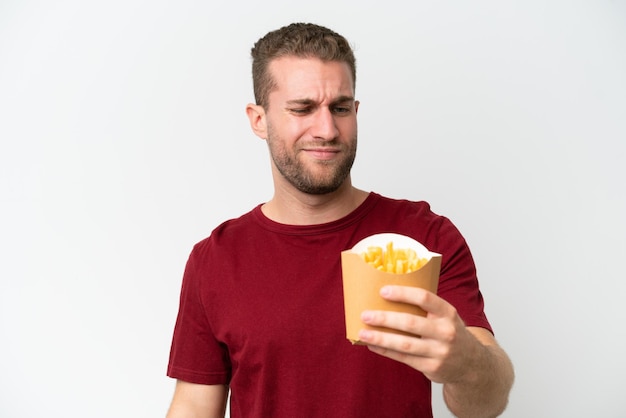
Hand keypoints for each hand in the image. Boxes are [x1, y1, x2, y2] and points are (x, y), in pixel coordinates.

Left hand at [357, 285, 486, 383]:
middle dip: (385, 319)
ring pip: (405, 344)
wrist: (472, 364)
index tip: (383, 291)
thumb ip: (426, 307)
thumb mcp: (446, 316)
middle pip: (410, 323)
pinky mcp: (432, 368)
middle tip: (366, 315)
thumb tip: (388, 294)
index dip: (403, 294)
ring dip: (381, 338)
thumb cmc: (450, 332)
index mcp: (448, 313)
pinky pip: (404, 358)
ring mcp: (439, 352)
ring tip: (363, 333)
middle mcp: (446, 332)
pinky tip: (373, 345)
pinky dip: (386, 351)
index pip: (425, 298)